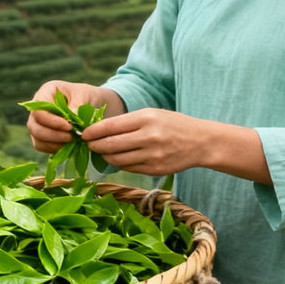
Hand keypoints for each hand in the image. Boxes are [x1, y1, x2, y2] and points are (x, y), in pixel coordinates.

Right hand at [24, 80, 124, 153]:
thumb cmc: (88, 96)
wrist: (93, 105)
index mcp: (46, 92)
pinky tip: (70, 146)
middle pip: (34, 126)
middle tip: (72, 137)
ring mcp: (38, 123)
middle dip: (53, 135)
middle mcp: (38, 108)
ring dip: (54, 144)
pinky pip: (42, 146)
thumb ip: (78, 104)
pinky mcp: (43, 135)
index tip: (69, 127)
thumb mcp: (86, 94)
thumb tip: (71, 116)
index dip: (52, 122)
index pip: (39, 111)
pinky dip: (55, 149)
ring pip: (37, 138)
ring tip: (72, 142)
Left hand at [81, 109, 272, 183]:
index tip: (84, 134)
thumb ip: (128, 122)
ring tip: (101, 152)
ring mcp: (152, 155)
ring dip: (106, 156)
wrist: (201, 142)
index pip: (111, 126)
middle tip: (89, 145)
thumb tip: (100, 130)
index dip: (93, 132)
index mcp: (146, 118)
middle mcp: (148, 137)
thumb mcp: (152, 114)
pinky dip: (120, 164)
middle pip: (111, 145)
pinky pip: (129, 168)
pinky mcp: (155, 169)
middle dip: (95, 146)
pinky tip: (117, 159)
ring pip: (118, 159)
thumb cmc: (173, 124)